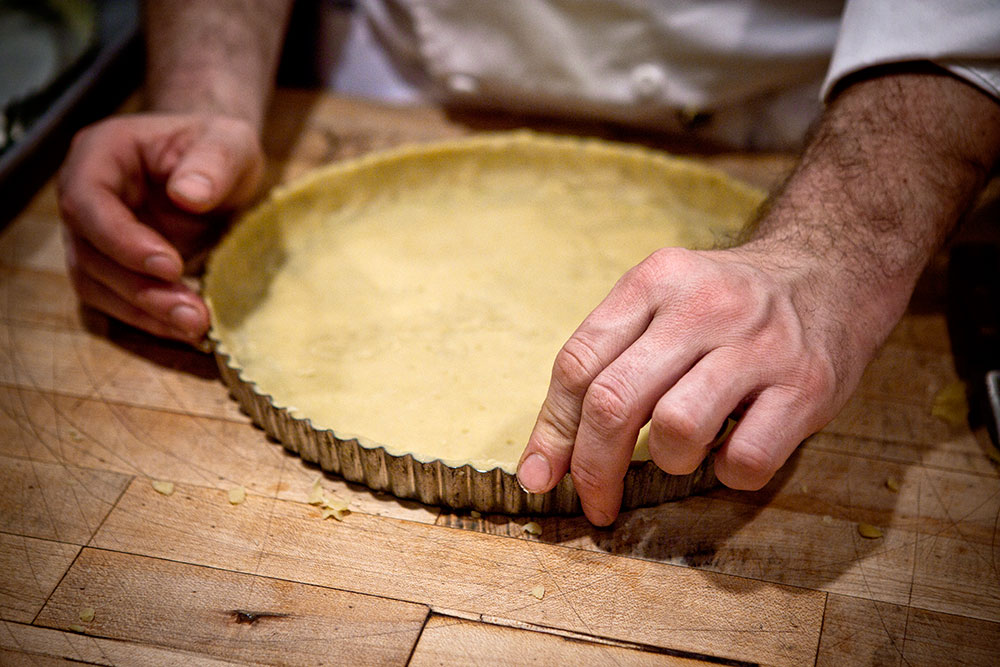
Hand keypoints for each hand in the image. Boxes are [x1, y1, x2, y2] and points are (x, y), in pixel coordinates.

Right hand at [58, 113, 263, 342]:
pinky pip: (118, 303)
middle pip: (91, 255)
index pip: (88, 203)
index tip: (171, 266)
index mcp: (100, 157)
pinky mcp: (114, 270)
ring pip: (99, 287)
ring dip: (146, 313)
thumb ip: (212, 163)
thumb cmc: (218, 147)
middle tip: (193, 314)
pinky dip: (150, 321)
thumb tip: (189, 195)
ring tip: (196, 326)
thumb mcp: (229, 142)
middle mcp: (85, 200)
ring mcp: (95, 239)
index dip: (122, 240)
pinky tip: (186, 330)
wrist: (220, 167)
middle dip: (141, 290)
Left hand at [517, 245, 876, 524]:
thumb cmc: (726, 306)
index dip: (551, 432)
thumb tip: (546, 460)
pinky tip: (733, 448)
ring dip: (668, 461)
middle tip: (596, 501)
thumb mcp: (660, 303)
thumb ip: (605, 364)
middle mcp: (702, 307)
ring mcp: (758, 346)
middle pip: (615, 401)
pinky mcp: (806, 386)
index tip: (539, 476)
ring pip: (676, 430)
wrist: (831, 273)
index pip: (578, 364)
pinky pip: (745, 459)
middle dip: (593, 467)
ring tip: (685, 448)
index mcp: (653, 281)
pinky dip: (728, 472)